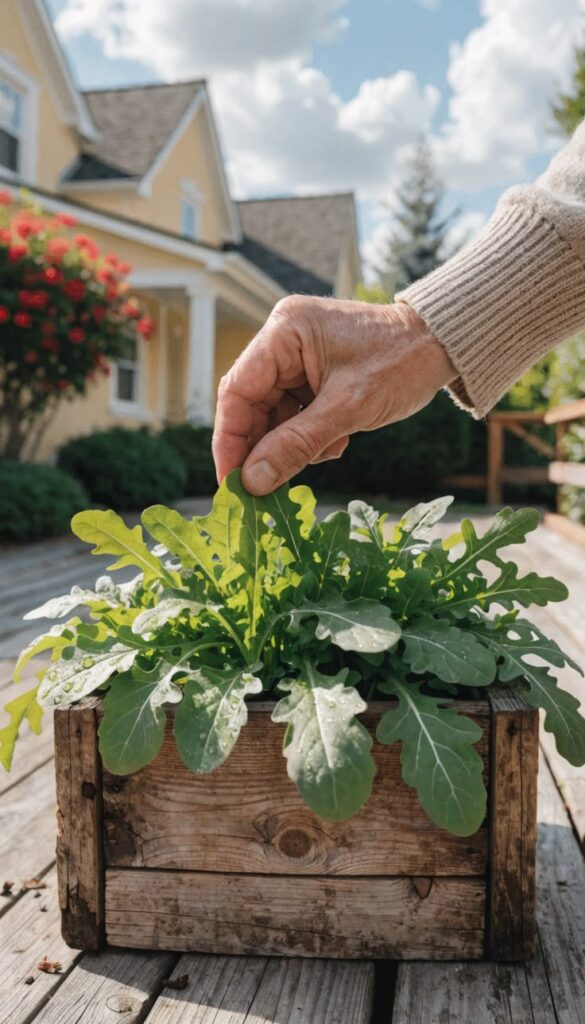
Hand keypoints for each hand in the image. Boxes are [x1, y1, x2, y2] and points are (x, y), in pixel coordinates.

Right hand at [212, 295, 456, 494]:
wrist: (445, 344)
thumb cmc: (403, 362)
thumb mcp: (349, 409)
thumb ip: (297, 445)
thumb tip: (252, 482)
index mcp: (284, 331)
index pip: (238, 392)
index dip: (230, 441)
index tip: (231, 482)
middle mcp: (284, 339)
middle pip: (253, 405)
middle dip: (265, 447)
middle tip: (267, 488)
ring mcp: (298, 356)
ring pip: (275, 414)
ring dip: (293, 444)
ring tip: (327, 452)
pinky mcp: (314, 372)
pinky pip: (296, 413)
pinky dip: (310, 436)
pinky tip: (337, 441)